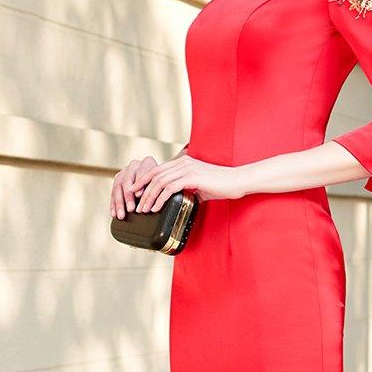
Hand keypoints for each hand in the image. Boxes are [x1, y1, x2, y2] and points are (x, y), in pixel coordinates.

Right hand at [111, 156, 159, 218]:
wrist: (156, 179)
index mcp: (147, 162)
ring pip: (118, 187)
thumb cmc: (161, 183)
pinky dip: (113, 204)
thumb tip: (145, 197)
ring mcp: (124, 171)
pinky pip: (113, 193)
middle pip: (127, 181)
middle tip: (130, 209)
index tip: (139, 196)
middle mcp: (134, 165)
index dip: (139, 184)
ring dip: (119, 203)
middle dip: (128, 197)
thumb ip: (155, 186)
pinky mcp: (117, 179)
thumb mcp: (161, 183)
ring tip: (121, 215)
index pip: (141, 173)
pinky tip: (114, 214)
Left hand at [126, 152, 246, 212]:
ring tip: (143, 209)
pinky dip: (159, 199)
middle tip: (133, 201)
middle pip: (154, 174)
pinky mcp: (191, 177)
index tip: (135, 191)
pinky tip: (155, 208)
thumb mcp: (200, 187)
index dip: (143, 180)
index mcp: (183, 162)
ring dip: (149, 196)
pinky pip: (169, 188)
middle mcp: (182, 162)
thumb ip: (187, 190)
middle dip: (141, 188)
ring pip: (159, 182)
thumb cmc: (221, 185)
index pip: (157, 169)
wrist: (237, 182)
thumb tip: (177, 202)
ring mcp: (186, 169)